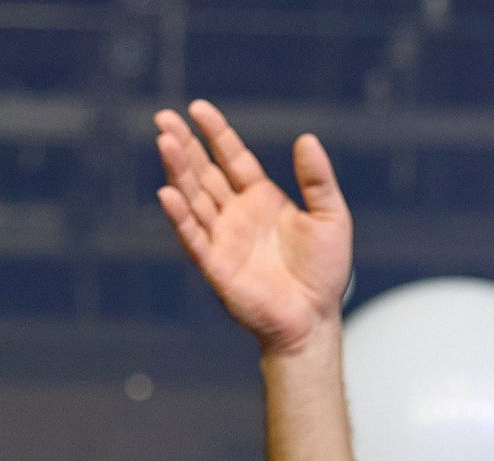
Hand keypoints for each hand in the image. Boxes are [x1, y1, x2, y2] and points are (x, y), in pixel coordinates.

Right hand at [153, 100, 351, 358]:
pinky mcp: (216, 267)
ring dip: (178, 172)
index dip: (215, 134)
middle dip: (185, 146)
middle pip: (204, 173)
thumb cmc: (324, 272)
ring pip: (194, 199)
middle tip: (163, 118)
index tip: (197, 109)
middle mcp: (236, 215)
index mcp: (260, 198)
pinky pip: (194, 238)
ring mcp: (223, 240)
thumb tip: (306, 138)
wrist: (314, 319)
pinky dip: (180, 218)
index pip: (232, 158)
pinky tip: (167, 194)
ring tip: (164, 143)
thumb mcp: (330, 216)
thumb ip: (317, 179)